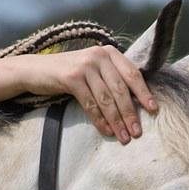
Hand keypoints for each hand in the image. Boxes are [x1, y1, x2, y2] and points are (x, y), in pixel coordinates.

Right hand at [25, 46, 155, 142]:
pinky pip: (90, 104)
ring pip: (106, 99)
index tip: (153, 110)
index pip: (132, 74)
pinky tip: (106, 131)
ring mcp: (85, 65)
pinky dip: (99, 120)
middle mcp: (99, 55)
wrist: (35, 70)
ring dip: (117, 121)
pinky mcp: (71, 77)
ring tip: (124, 137)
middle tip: (137, 132)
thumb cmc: (69, 74)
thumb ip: (112, 78)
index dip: (144, 93)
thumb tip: (136, 103)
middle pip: (121, 89)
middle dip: (130, 113)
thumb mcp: (93, 70)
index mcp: (109, 52)